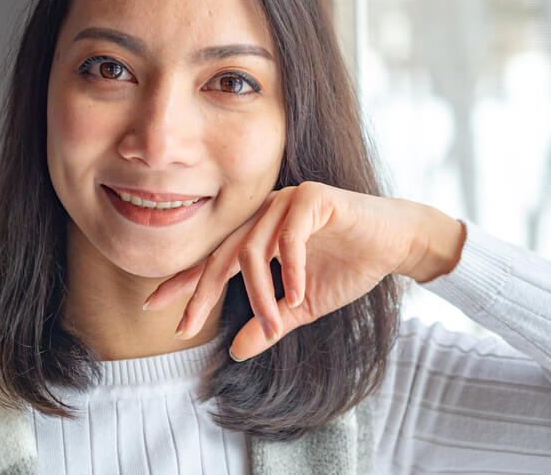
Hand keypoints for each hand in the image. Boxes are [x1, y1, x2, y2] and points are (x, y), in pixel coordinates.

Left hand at [142, 181, 464, 360]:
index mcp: (259, 233)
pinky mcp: (314, 197)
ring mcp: (287, 201)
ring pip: (254, 249)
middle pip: (223, 253)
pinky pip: (290, 235)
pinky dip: (291, 268)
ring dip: (261, 293)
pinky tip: (298, 293)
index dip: (185, 281)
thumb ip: (270, 323)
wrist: (395, 244)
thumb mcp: (302, 305)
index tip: (154, 306)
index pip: (214, 258)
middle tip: (185, 325)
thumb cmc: (349, 266)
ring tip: (272, 322)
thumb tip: (234, 353)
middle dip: (201, 291)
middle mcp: (266, 212)